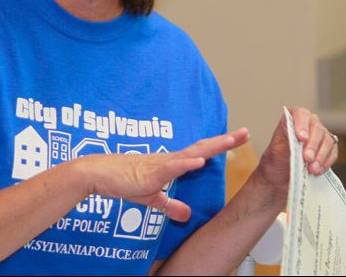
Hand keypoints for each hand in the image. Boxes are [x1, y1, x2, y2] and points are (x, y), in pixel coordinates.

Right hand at [79, 128, 249, 222]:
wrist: (99, 175)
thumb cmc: (122, 181)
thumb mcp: (151, 198)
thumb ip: (169, 204)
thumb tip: (186, 214)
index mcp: (171, 164)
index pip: (200, 152)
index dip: (219, 146)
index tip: (238, 138)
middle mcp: (170, 159)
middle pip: (203, 147)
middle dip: (224, 141)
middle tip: (246, 132)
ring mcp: (162, 164)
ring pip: (191, 153)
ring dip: (212, 148)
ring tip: (230, 141)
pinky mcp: (151, 172)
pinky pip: (172, 167)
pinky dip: (186, 163)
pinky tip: (200, 160)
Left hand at [256, 107, 338, 200]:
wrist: (279, 178)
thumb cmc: (275, 161)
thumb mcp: (275, 151)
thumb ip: (286, 143)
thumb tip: (298, 139)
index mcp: (291, 120)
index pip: (300, 114)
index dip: (302, 124)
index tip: (301, 138)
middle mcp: (308, 125)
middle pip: (317, 128)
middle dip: (312, 144)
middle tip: (307, 158)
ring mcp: (319, 137)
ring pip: (327, 140)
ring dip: (320, 156)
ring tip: (311, 169)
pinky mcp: (327, 150)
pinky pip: (332, 153)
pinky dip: (326, 163)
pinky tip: (317, 171)